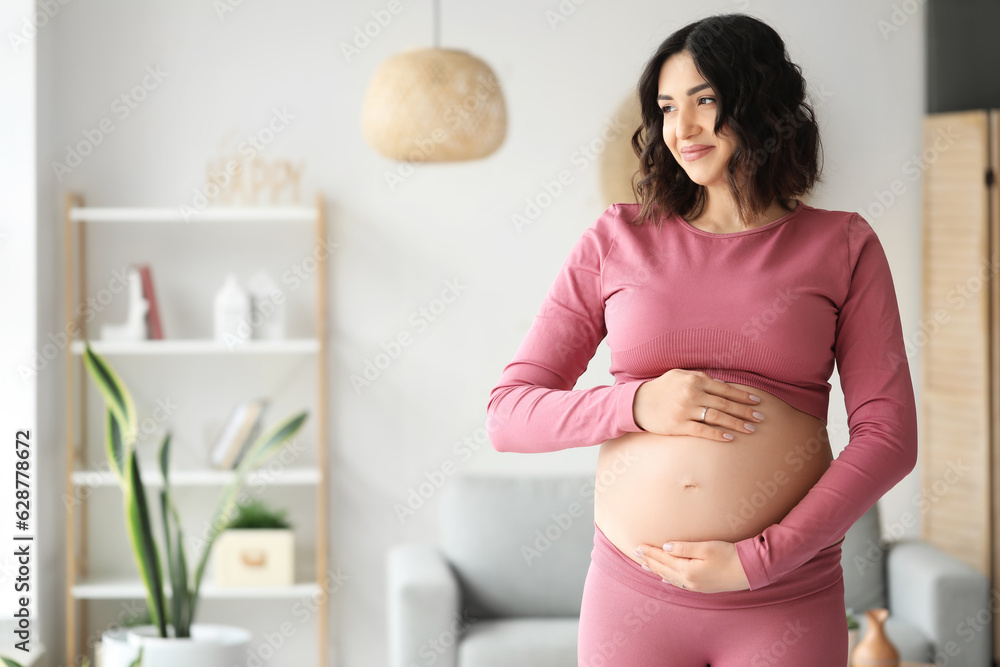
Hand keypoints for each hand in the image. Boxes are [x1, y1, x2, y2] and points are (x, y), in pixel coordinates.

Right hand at [632, 369, 763, 441]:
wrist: (637, 402)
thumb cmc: (661, 388)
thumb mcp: (679, 375)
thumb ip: (700, 377)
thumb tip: (723, 384)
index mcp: (694, 379)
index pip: (725, 388)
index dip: (743, 395)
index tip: (757, 401)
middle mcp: (692, 393)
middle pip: (725, 404)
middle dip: (745, 411)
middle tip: (760, 417)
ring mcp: (685, 410)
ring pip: (717, 417)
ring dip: (736, 424)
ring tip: (751, 429)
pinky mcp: (679, 425)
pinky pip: (703, 431)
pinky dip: (718, 435)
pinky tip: (729, 438)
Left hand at [632, 539, 750, 593]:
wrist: (749, 571)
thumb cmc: (729, 555)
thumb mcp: (706, 547)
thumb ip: (684, 548)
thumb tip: (665, 547)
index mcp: (687, 570)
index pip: (663, 559)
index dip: (650, 552)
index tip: (637, 546)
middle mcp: (689, 581)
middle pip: (663, 569)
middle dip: (649, 561)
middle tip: (635, 553)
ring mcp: (695, 586)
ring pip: (669, 577)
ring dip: (656, 570)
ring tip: (645, 564)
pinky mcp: (702, 587)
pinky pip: (679, 584)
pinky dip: (668, 579)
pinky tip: (665, 578)